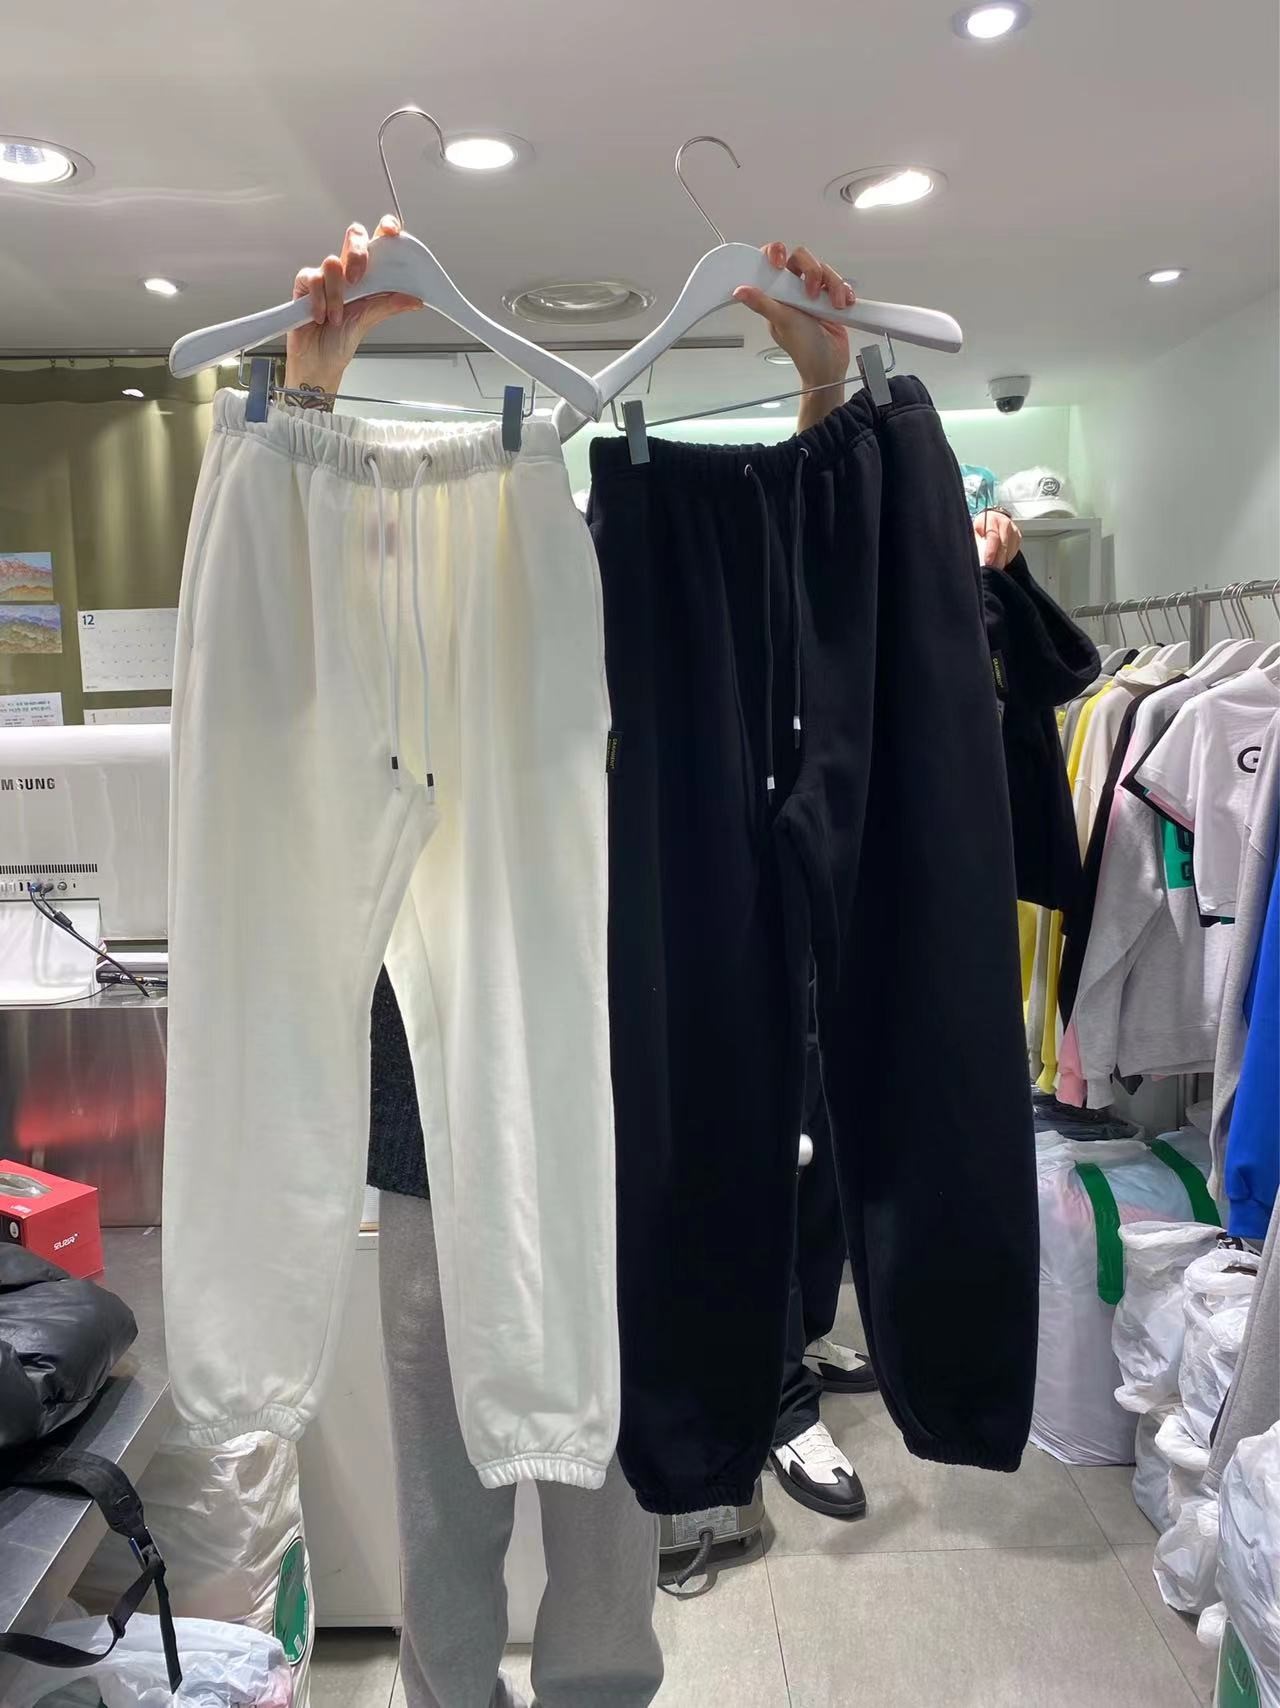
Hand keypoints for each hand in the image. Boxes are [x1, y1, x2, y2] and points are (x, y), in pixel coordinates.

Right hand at [284, 217, 422, 393]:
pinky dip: (319, 301)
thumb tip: (415, 299)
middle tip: (357, 279)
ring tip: (337, 317)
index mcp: (366, 278)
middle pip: (354, 238)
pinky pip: (313, 279)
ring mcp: (325, 277)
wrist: (318, 363)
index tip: (391, 232)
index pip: (377, 244)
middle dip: (357, 254)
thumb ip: (389, 305)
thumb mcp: (369, 320)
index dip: (384, 231)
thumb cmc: (341, 341)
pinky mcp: (305, 285)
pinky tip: (320, 317)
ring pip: (332, 263)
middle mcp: (346, 273)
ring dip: (337, 295)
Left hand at [734, 243, 853, 429]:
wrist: (829, 366)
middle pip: (802, 259)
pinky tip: (844, 304)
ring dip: (833, 285)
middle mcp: (794, 291)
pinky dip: (844, 291)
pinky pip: (839, 282)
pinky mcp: (830, 297)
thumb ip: (763, 304)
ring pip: (823, 270)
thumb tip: (740, 291)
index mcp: (778, 295)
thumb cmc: (804, 349)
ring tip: (834, 305)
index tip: (779, 261)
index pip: (772, 263)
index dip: (775, 254)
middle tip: (813, 292)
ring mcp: (813, 293)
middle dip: (813, 271)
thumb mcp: (782, 323)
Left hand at [974, 509, 1022, 568]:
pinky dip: (1007, 558)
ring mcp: (1013, 530)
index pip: (993, 537)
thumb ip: (976, 541)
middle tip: (991, 569)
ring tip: (994, 566)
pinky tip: (1000, 560)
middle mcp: (1005, 523)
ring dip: (1002, 560)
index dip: (991, 551)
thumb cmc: (981, 527)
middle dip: (997, 560)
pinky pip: (1014, 551)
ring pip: (1010, 550)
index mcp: (992, 520)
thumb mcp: (974, 531)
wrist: (993, 520)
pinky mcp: (1018, 537)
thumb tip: (976, 555)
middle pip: (1003, 545)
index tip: (987, 562)